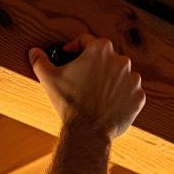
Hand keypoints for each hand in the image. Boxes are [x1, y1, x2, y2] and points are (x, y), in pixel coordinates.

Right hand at [28, 34, 144, 140]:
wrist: (88, 133)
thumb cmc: (69, 103)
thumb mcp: (49, 79)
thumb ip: (41, 61)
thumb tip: (34, 52)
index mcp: (100, 49)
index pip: (86, 41)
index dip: (74, 49)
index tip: (69, 57)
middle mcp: (120, 60)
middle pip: (105, 58)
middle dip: (94, 66)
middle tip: (82, 80)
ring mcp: (132, 79)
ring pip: (120, 75)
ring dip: (110, 81)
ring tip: (96, 94)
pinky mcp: (138, 97)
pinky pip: (130, 93)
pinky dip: (121, 97)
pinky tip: (108, 105)